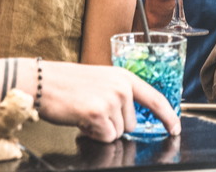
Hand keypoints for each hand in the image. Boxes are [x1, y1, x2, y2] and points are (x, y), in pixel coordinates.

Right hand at [39, 62, 180, 141]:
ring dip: (101, 130)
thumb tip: (131, 119)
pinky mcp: (98, 114)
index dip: (168, 116)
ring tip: (84, 113)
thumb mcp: (101, 81)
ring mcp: (111, 100)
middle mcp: (121, 87)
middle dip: (113, 125)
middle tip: (92, 111)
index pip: (155, 98)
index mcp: (124, 77)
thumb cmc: (66, 84)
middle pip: (132, 125)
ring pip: (118, 133)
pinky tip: (80, 120)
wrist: (40, 81)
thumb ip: (119, 95)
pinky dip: (92, 135)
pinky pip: (105, 138)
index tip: (175, 128)